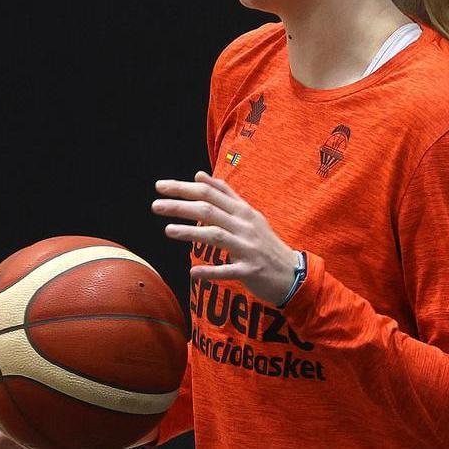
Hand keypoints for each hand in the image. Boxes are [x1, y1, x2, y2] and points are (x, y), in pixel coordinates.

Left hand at [154, 171, 297, 305]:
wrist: (293, 273)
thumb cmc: (264, 242)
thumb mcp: (248, 214)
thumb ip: (225, 195)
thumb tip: (198, 175)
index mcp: (242, 210)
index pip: (210, 192)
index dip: (184, 188)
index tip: (160, 186)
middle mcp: (245, 225)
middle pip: (209, 210)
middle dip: (181, 206)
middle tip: (156, 205)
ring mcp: (248, 248)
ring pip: (217, 235)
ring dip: (191, 232)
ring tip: (168, 231)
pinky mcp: (250, 270)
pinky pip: (228, 270)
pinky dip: (210, 271)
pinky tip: (193, 272)